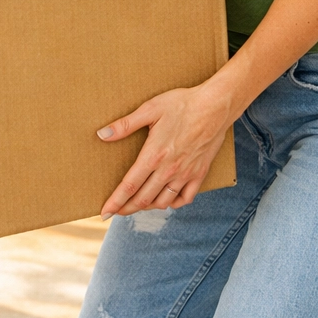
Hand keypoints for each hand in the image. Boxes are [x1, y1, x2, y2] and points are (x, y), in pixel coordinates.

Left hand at [96, 84, 234, 217]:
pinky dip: (173, 203)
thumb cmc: (181, 104)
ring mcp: (185, 174)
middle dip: (127, 208)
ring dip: (148, 207)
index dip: (115, 201)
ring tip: (137, 205)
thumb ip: (124, 125)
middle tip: (116, 212)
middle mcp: (169, 170)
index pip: (129, 186)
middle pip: (143, 199)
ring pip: (163, 202)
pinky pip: (186, 198)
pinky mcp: (199, 174)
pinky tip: (166, 200)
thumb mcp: (149, 109)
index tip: (105, 213)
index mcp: (154, 155)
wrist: (215, 107)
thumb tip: (101, 135)